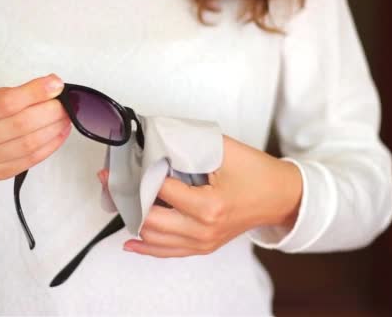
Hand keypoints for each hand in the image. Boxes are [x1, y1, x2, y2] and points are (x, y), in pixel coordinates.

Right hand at [0, 73, 71, 205]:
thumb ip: (16, 94)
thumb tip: (53, 86)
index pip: (6, 102)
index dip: (35, 93)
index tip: (56, 84)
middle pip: (21, 124)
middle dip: (50, 111)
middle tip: (66, 104)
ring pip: (29, 144)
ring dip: (54, 128)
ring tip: (66, 117)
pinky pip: (32, 159)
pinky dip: (51, 144)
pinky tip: (60, 132)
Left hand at [97, 135, 302, 257]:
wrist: (281, 197)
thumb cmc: (257, 173)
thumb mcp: (225, 150)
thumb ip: (188, 144)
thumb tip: (156, 139)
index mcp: (208, 206)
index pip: (159, 191)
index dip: (138, 174)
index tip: (123, 163)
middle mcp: (202, 230)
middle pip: (148, 219)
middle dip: (125, 198)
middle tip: (110, 180)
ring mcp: (202, 242)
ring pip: (153, 237)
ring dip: (131, 219)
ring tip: (116, 201)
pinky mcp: (202, 247)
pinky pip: (167, 252)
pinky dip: (146, 247)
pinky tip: (130, 241)